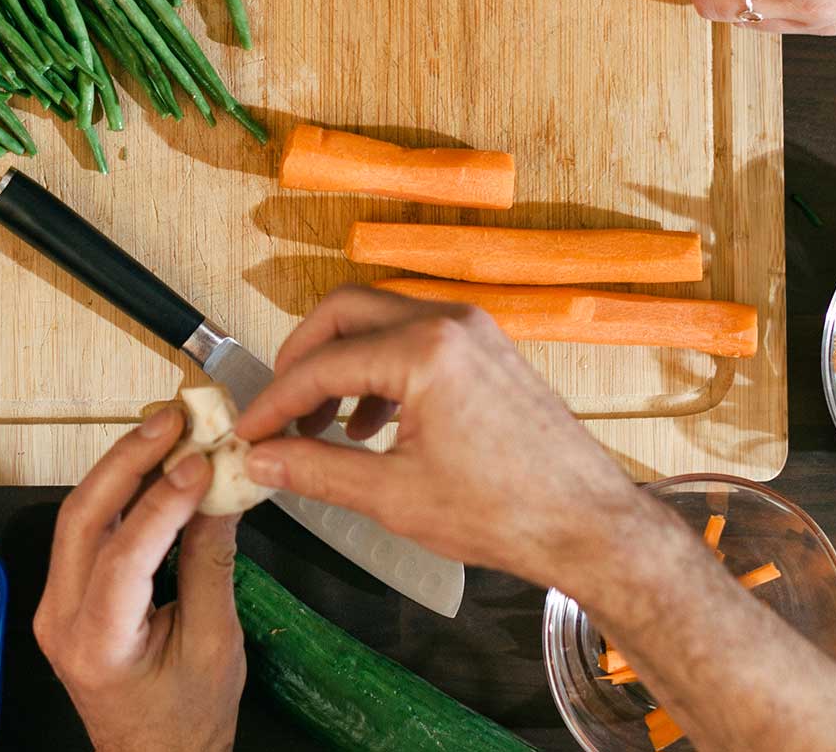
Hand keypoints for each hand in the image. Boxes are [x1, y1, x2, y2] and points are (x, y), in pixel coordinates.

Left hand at [35, 406, 244, 751]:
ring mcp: (55, 608)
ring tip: (168, 431)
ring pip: (79, 518)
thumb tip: (218, 490)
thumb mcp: (215, 646)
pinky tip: (154, 469)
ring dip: (122, 468)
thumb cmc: (188, 722)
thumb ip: (210, 565)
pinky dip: (120, 496)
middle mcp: (60, 621)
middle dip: (128, 460)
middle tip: (174, 420)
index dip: (162, 502)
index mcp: (97, 645)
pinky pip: (87, 533)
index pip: (124, 555)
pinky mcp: (66, 599)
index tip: (200, 461)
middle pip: (83, 518)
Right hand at [232, 288, 656, 599]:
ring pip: (379, 321)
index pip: (322, 364)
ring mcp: (472, 330)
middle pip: (344, 313)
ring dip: (340, 364)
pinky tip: (369, 426)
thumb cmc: (507, 511)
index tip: (248, 429)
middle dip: (301, 359)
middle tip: (277, 408)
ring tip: (320, 427)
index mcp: (424, 351)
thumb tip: (264, 459)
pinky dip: (379, 369)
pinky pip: (413, 337)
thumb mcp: (394, 496)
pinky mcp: (486, 348)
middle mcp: (448, 323)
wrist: (587, 524)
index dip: (274, 400)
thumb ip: (317, 470)